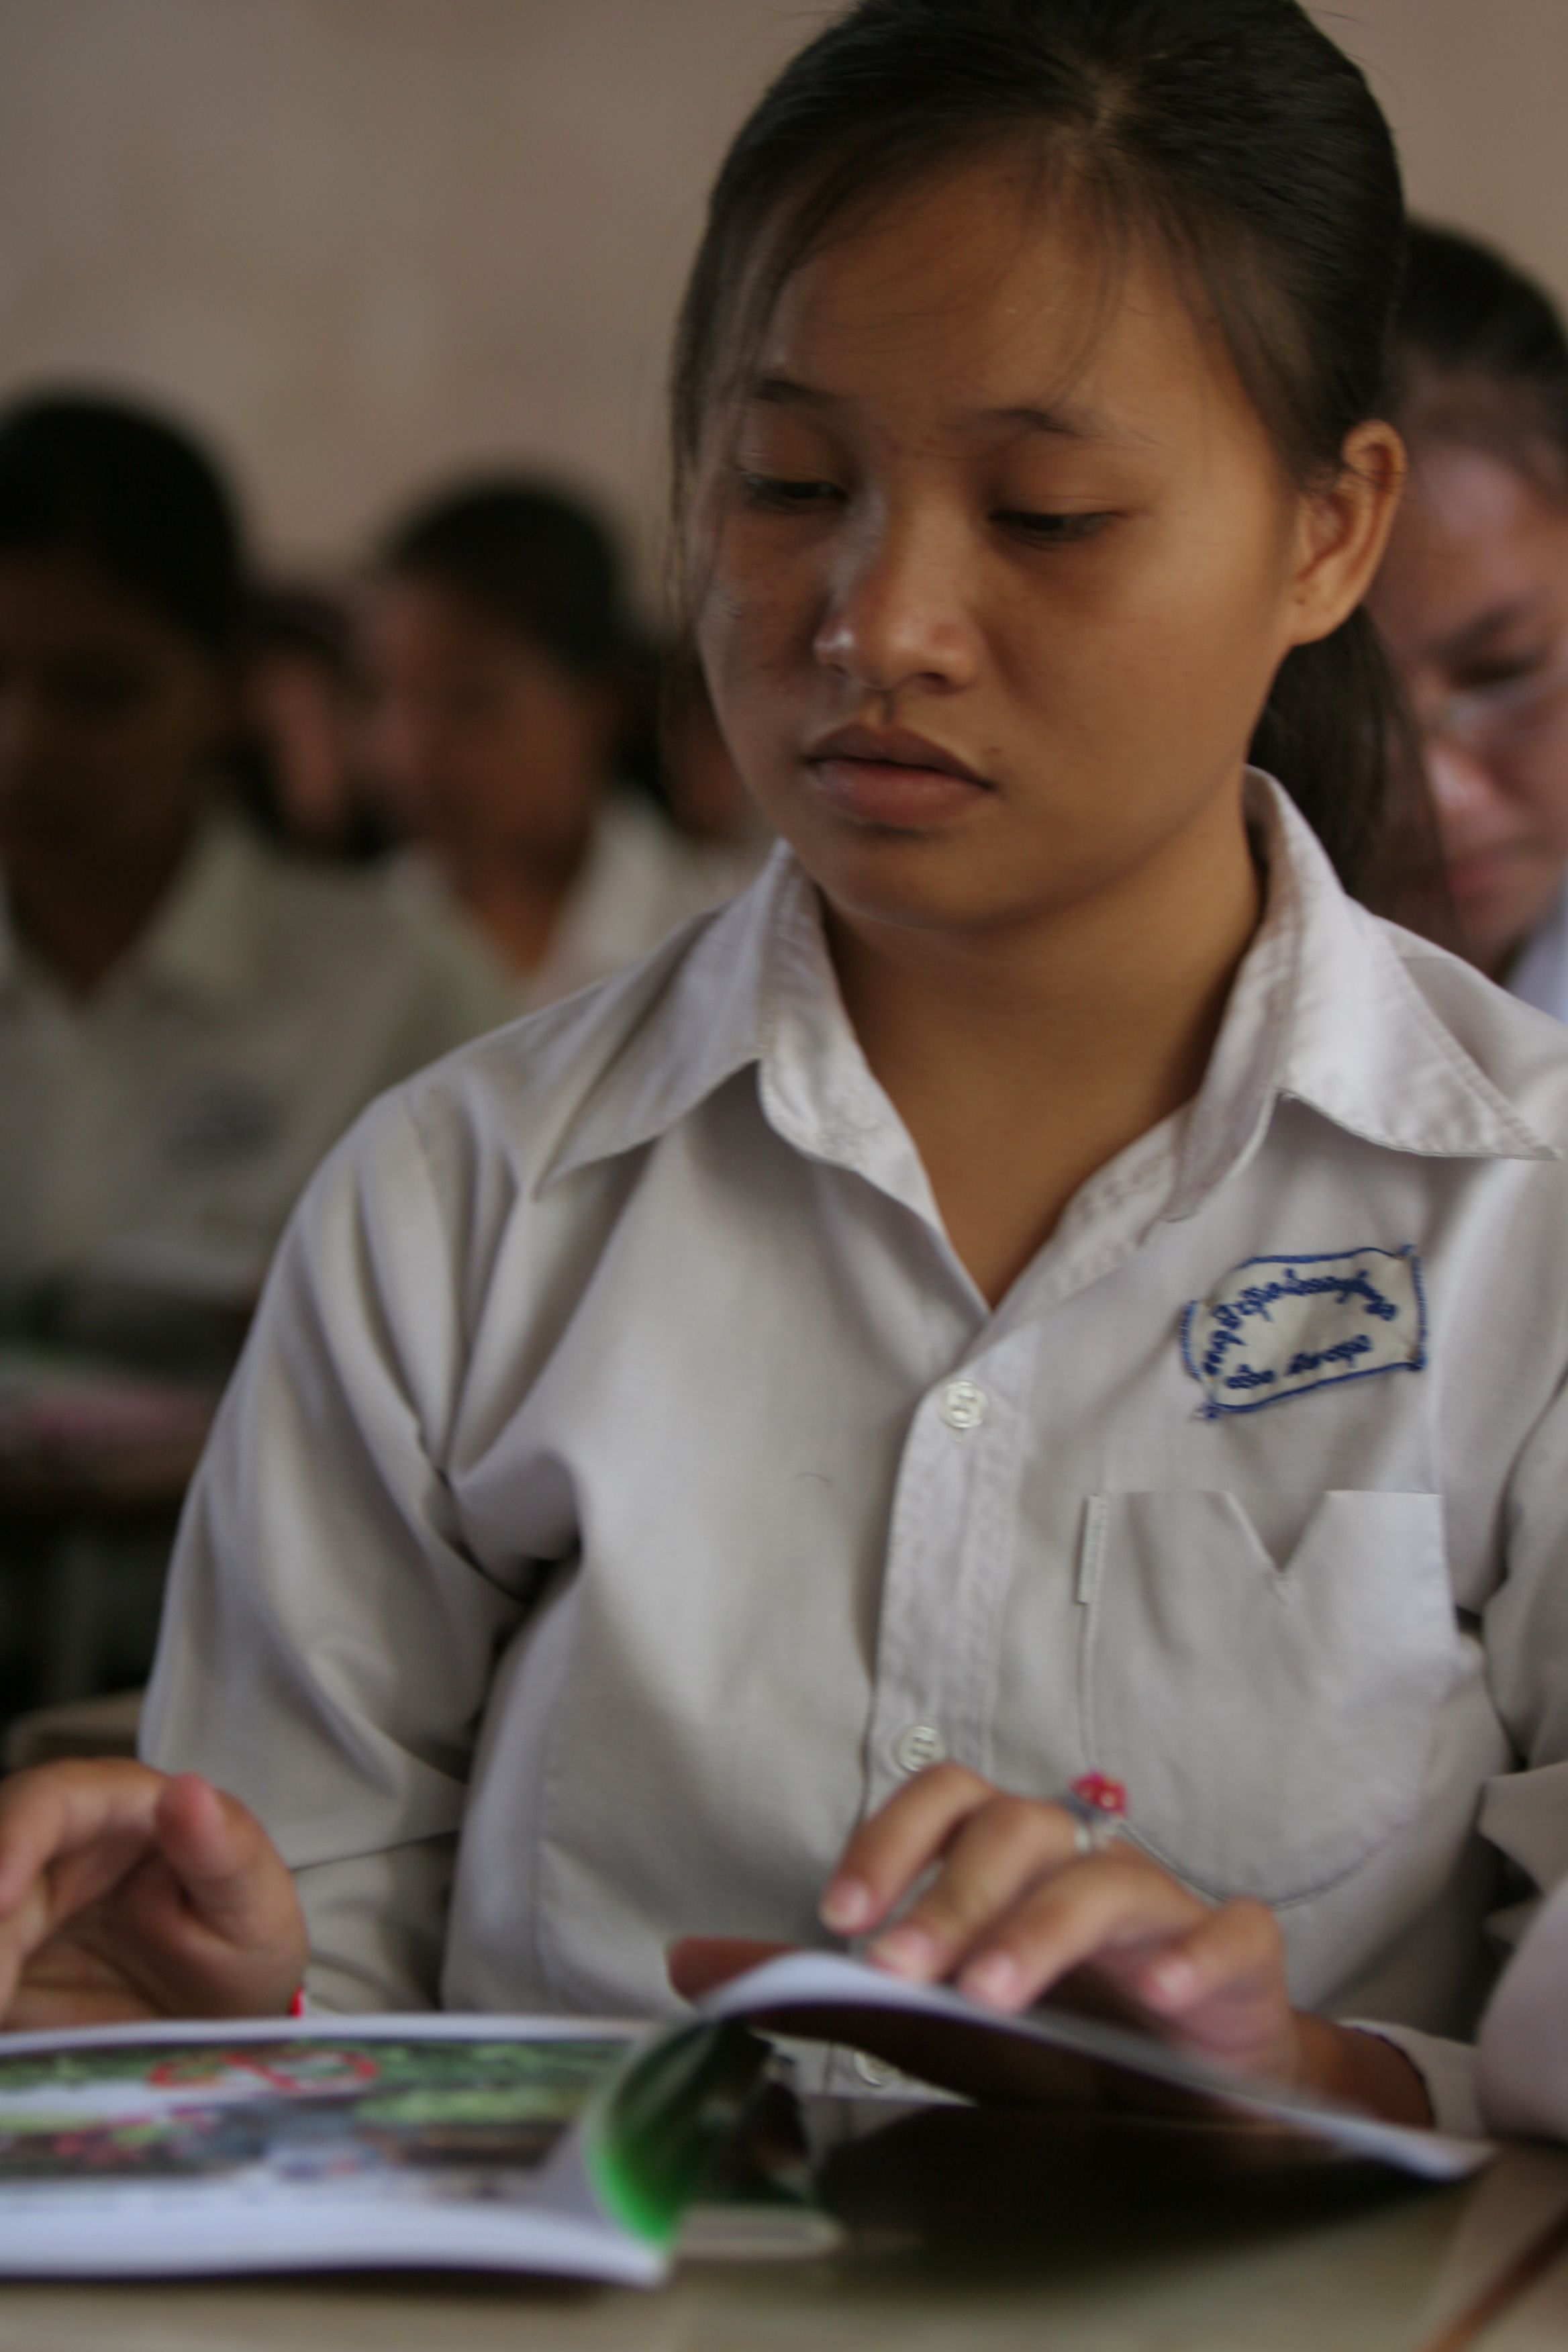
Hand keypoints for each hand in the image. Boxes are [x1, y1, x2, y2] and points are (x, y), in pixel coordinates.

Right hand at [0, 1760, 306, 2030]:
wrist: (218, 2027)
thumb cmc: (241, 1946)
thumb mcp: (255, 1909)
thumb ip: (225, 1850)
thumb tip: (187, 1789)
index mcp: (118, 1808)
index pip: (47, 1801)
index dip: (13, 1839)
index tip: (0, 1898)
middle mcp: (52, 1850)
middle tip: (5, 1999)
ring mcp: (16, 1910)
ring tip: (11, 2016)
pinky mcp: (1, 1962)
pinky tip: (9, 2039)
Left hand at [815, 1764, 1429, 2123]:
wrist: (1206, 2097)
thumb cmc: (1069, 2041)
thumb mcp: (948, 2019)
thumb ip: (833, 1992)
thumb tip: (699, 1966)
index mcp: (1011, 1862)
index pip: (948, 1798)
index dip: (890, 1839)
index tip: (838, 1912)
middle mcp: (1082, 1864)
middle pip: (1014, 1829)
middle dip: (949, 1896)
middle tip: (897, 1969)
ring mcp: (1164, 1905)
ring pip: (1103, 1879)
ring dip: (1040, 1930)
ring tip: (991, 1992)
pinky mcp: (1240, 1955)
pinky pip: (1231, 1932)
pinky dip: (1195, 1956)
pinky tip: (1160, 1993)